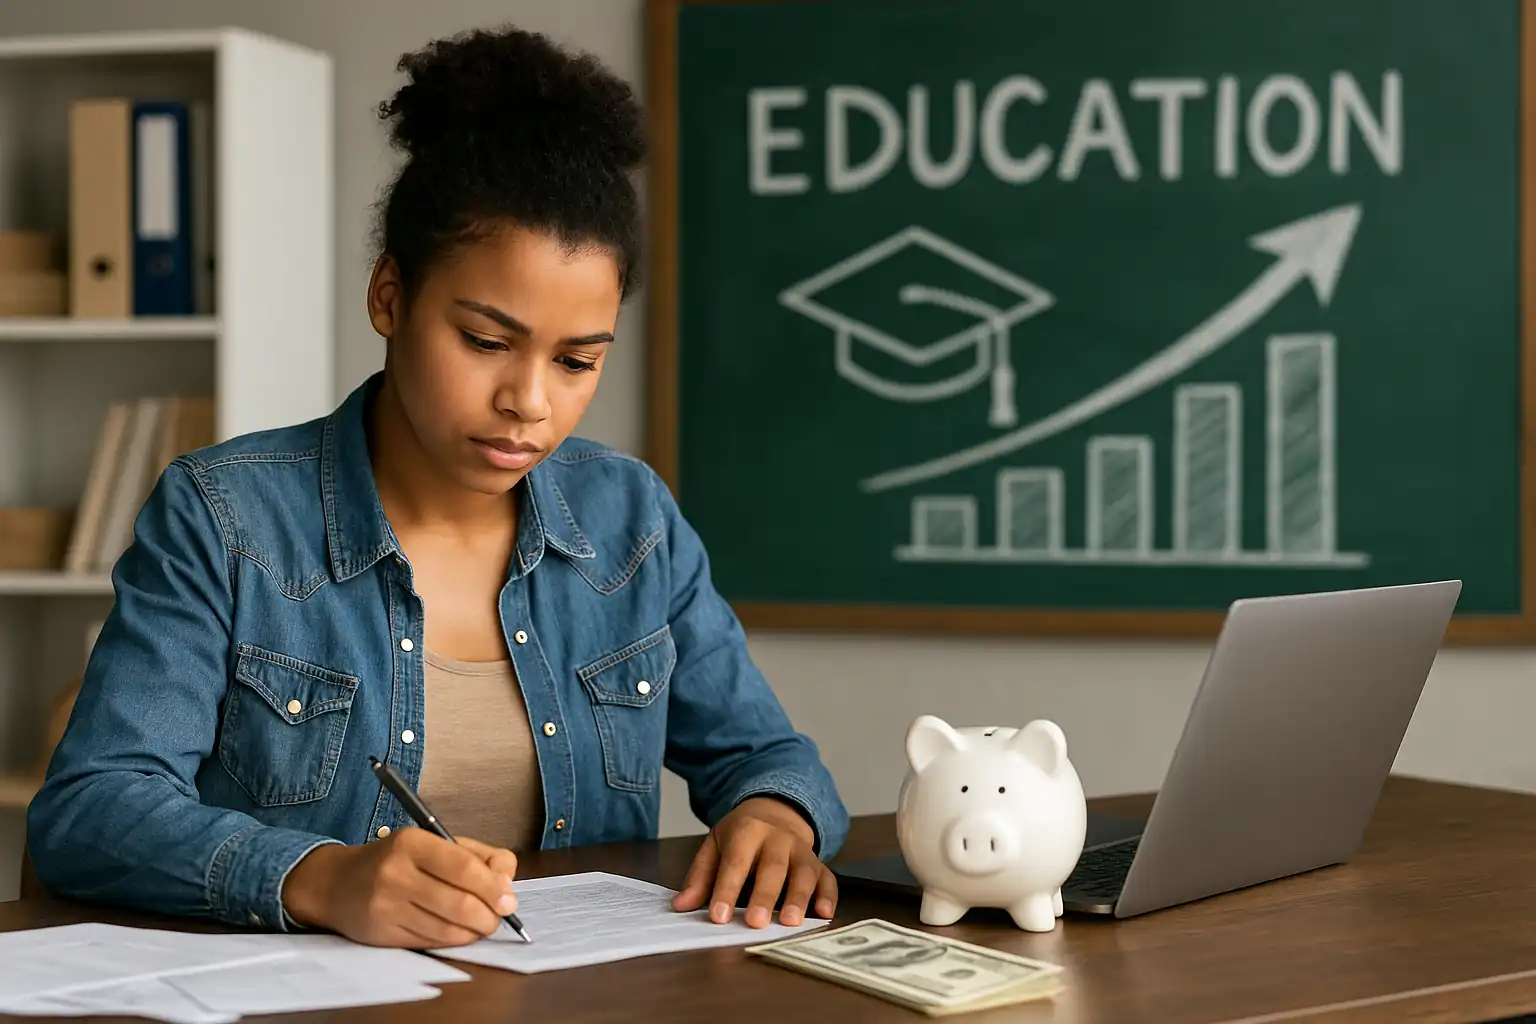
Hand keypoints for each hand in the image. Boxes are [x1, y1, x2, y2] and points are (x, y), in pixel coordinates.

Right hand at [281, 828, 518, 947]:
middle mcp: (396, 873)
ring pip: (447, 928)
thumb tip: (507, 879)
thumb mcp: (434, 843)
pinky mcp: (382, 933)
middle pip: (460, 903)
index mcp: (413, 842)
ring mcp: (386, 905)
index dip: (493, 887)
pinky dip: (454, 941)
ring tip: (481, 925)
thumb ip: (477, 856)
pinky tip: (458, 932)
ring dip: (474, 932)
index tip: (508, 900)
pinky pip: (430, 942)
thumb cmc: (397, 860)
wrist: (338, 884)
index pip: (464, 867)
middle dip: (489, 916)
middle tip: (499, 917)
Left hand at [671, 797, 836, 927]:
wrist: (775, 810)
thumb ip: (700, 876)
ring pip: (804, 873)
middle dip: (765, 895)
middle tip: (756, 922)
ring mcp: (801, 850)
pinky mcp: (819, 863)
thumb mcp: (716, 845)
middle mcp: (778, 838)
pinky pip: (828, 879)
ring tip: (790, 922)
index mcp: (748, 830)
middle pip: (773, 867)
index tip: (718, 916)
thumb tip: (680, 905)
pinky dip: (828, 896)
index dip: (726, 889)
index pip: (736, 862)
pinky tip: (824, 913)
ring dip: (798, 898)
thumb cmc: (742, 834)